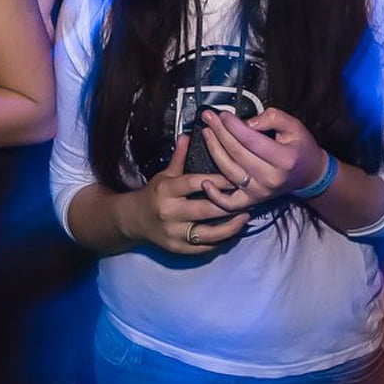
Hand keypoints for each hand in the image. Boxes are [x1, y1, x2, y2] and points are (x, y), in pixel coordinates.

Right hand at [128, 131, 250, 254]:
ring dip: (231, 226)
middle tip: (249, 198)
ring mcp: (174, 233)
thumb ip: (180, 156)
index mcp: (166, 190)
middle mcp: (170, 212)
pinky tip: (234, 231)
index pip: (194, 183)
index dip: (217, 181)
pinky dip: (221, 240)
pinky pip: (205, 247)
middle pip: (205, 210)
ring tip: (246, 216)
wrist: (134, 220)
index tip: (237, 177)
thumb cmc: (155, 194)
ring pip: (208, 233)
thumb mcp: (165, 174)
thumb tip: (188, 135)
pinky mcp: (178, 248)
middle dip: (229, 205)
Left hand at [196, 106, 328, 209]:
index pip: (251, 140)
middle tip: (209, 118)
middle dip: (220, 133)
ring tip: (207, 133)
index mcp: (284, 159)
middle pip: (237, 154)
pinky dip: (215, 195)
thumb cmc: (301, 148)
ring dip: (214, 151)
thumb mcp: (295, 126)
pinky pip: (229, 203)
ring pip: (229, 172)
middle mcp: (271, 178)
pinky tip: (205, 181)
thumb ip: (273, 118)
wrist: (309, 174)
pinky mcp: (253, 200)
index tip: (223, 114)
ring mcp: (260, 192)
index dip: (234, 126)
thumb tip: (247, 122)